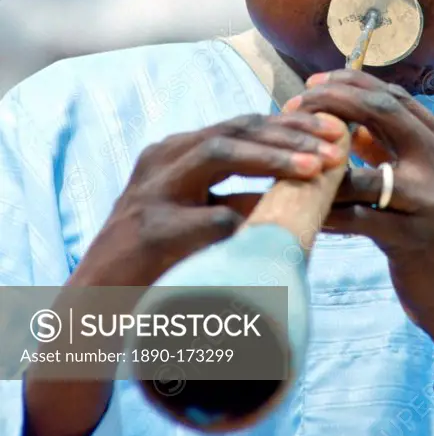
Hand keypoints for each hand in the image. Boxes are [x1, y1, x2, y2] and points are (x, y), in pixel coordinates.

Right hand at [73, 111, 346, 288]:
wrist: (95, 310)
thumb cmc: (159, 263)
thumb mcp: (197, 217)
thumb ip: (237, 197)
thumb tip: (307, 191)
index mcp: (173, 153)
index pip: (240, 124)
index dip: (289, 124)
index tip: (333, 130)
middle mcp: (161, 162)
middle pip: (233, 129)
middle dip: (289, 133)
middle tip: (335, 144)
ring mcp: (151, 193)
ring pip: (217, 155)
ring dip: (270, 158)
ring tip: (313, 168)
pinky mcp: (149, 233)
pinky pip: (208, 218)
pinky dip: (247, 218)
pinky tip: (280, 224)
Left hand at [284, 70, 433, 373]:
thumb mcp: (425, 185)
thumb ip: (391, 152)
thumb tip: (349, 124)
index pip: (395, 96)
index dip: (350, 84)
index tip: (312, 85)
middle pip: (381, 111)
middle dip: (330, 102)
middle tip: (291, 106)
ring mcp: (433, 199)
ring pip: (361, 168)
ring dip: (316, 163)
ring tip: (285, 159)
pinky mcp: (415, 237)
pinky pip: (355, 217)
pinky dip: (323, 211)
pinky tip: (297, 209)